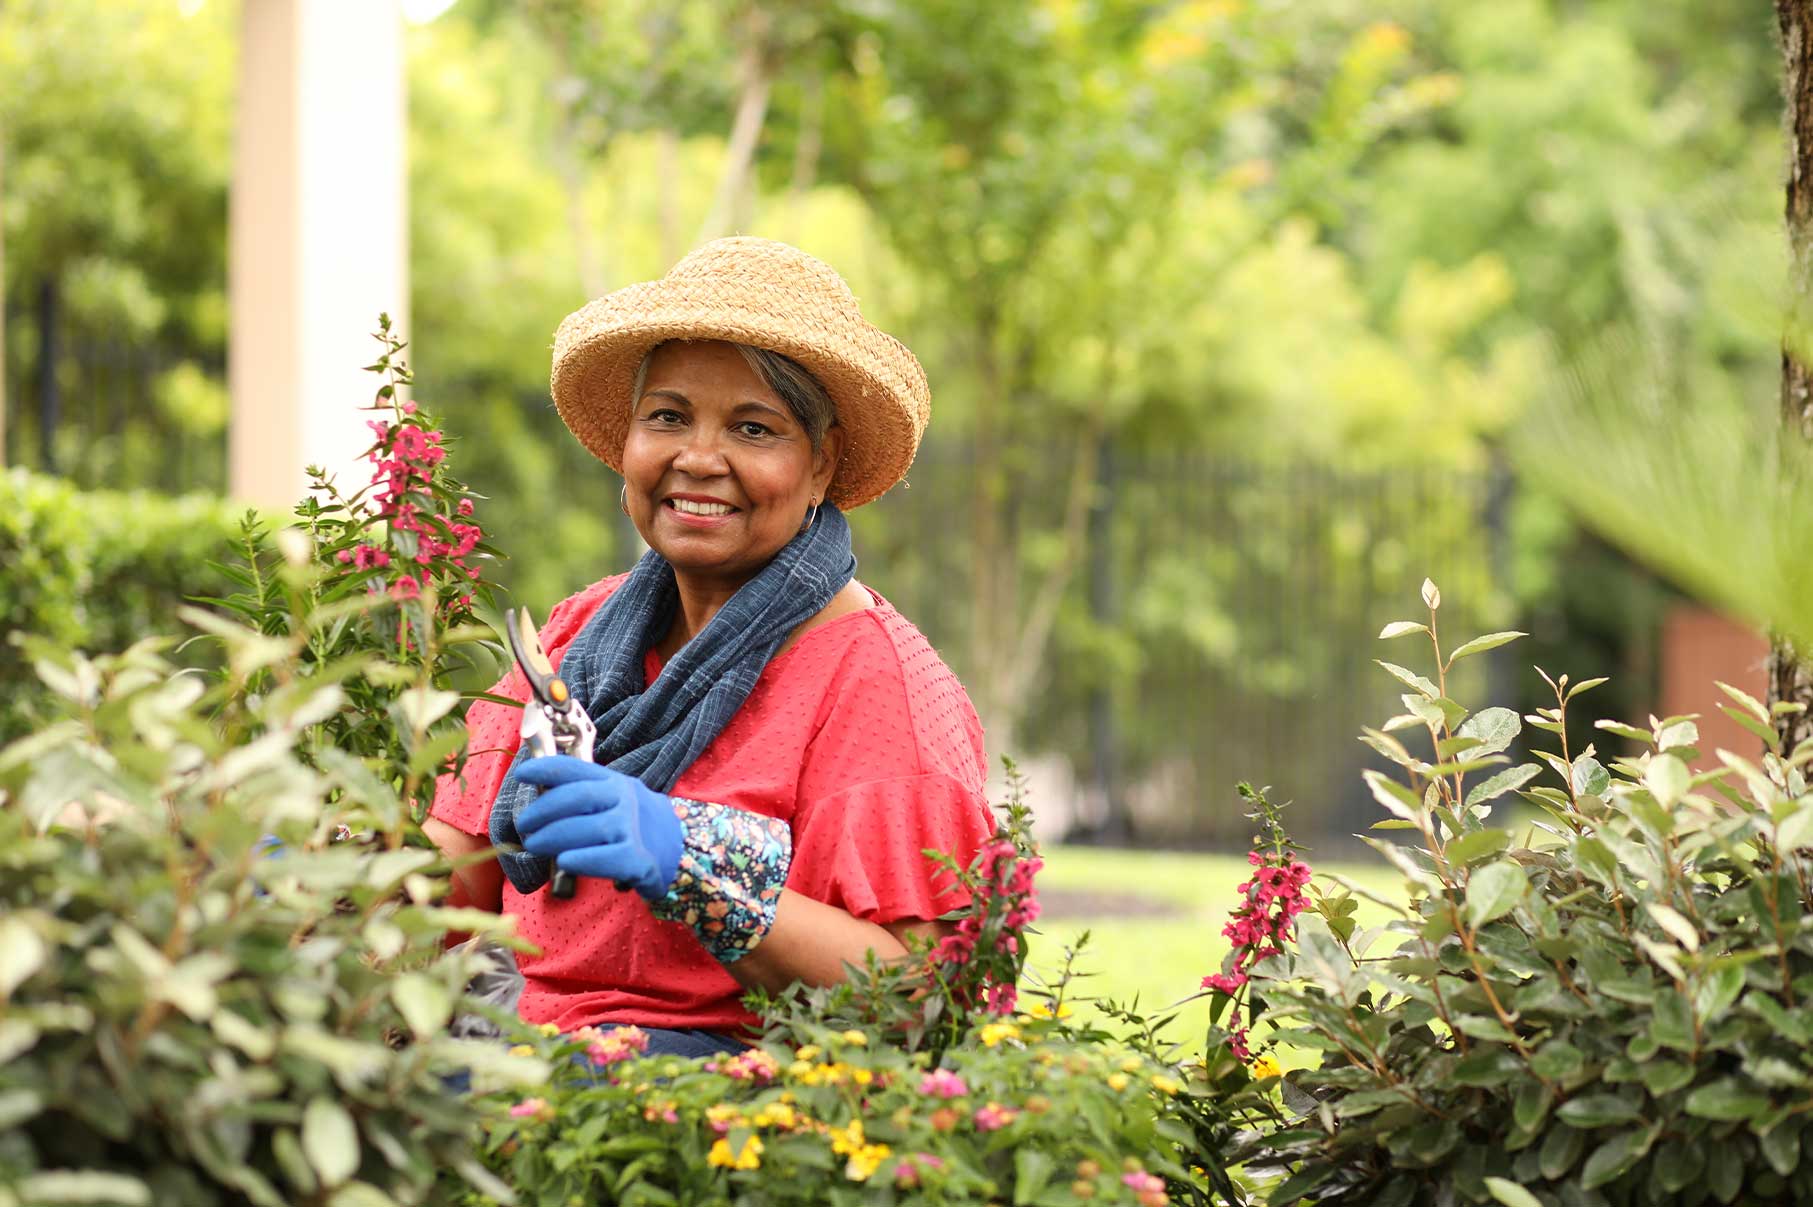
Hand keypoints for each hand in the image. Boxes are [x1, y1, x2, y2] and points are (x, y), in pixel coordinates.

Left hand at [510, 756, 681, 900]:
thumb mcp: (615, 799)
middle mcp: (624, 800)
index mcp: (614, 782)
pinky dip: (581, 859)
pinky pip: (605, 858)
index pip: (577, 770)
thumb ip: (584, 795)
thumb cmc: (634, 825)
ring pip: (587, 829)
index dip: (546, 768)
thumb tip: (538, 798)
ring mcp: (632, 829)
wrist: (679, 851)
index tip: (522, 774)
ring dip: (553, 837)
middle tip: (525, 826)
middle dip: (543, 811)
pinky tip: (564, 862)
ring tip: (535, 845)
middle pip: (577, 799)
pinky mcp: (638, 860)